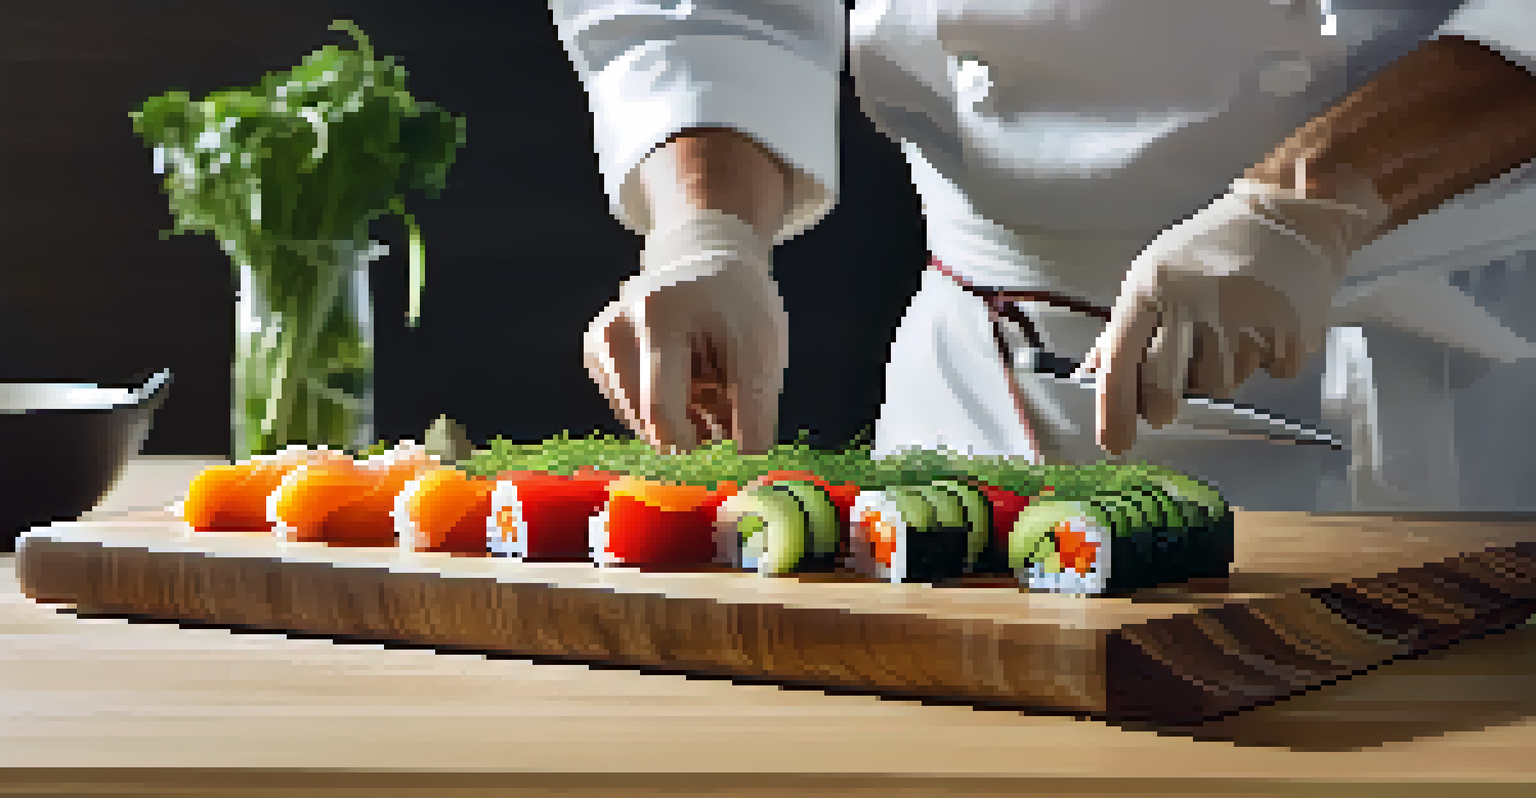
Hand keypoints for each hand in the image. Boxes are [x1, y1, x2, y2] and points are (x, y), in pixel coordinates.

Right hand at [583, 209, 787, 454]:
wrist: (705, 261)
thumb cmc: (738, 305)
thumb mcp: (764, 346)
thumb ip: (758, 403)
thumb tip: (747, 454)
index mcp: (656, 317)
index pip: (660, 410)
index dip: (694, 440)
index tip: (724, 434)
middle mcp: (613, 329)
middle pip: (649, 423)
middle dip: (690, 425)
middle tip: (719, 391)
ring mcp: (598, 342)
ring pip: (640, 423)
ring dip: (679, 416)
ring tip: (702, 376)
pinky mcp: (594, 356)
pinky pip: (632, 411)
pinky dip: (662, 405)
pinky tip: (678, 373)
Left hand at [1077, 176, 1387, 455]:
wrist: (1292, 214)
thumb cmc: (1212, 248)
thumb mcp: (1154, 275)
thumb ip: (1122, 329)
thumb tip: (1090, 376)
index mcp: (1152, 286)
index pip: (1120, 360)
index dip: (1113, 409)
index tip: (1114, 442)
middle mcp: (1196, 299)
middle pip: (1166, 386)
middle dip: (1163, 405)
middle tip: (1166, 406)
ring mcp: (1246, 314)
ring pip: (1220, 385)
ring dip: (1221, 372)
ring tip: (1230, 331)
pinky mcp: (1291, 328)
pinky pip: (1269, 374)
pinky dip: (1265, 360)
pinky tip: (1265, 325)